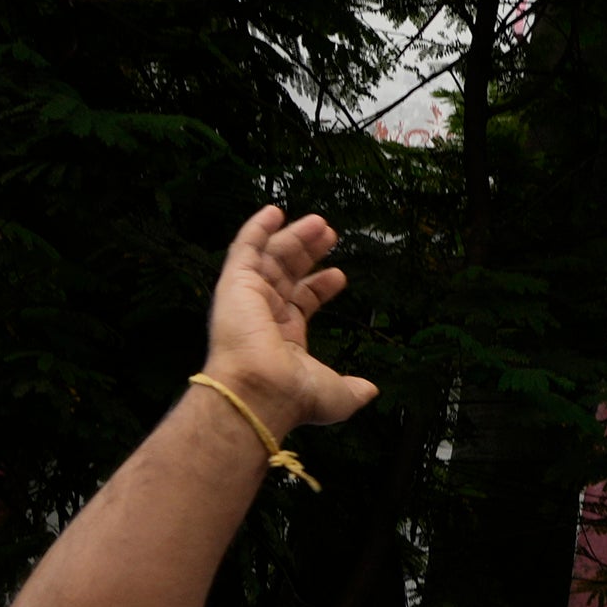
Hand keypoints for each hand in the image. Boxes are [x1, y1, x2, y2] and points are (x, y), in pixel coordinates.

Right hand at [197, 206, 374, 441]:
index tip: (340, 275)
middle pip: (288, 273)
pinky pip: (245, 247)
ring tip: (321, 222)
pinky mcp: (235, 282)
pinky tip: (274, 211)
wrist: (262, 389)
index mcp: (284, 338)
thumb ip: (355, 390)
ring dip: (295, 237)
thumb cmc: (295, 395)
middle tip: (330, 235)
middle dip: (309, 253)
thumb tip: (372, 390)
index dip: (321, 287)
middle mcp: (264, 315)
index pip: (302, 302)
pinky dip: (257, 228)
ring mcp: (248, 297)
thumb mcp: (338, 395)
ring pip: (272, 256)